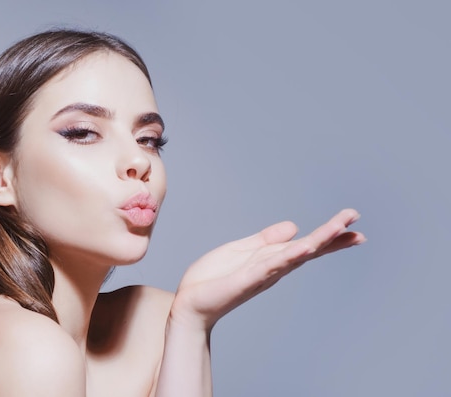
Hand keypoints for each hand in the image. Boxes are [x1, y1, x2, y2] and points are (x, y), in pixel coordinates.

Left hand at [170, 209, 364, 330]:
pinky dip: (286, 256)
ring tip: (339, 229)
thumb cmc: (214, 279)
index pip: (306, 244)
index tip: (352, 222)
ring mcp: (261, 274)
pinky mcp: (245, 279)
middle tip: (358, 225)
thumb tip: (294, 226)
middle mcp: (273, 268)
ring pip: (295, 255)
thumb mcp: (242, 250)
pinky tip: (303, 247)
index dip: (329, 234)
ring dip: (317, 242)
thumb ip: (267, 240)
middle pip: (308, 250)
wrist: (190, 302)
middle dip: (333, 237)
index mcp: (272, 259)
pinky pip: (269, 266)